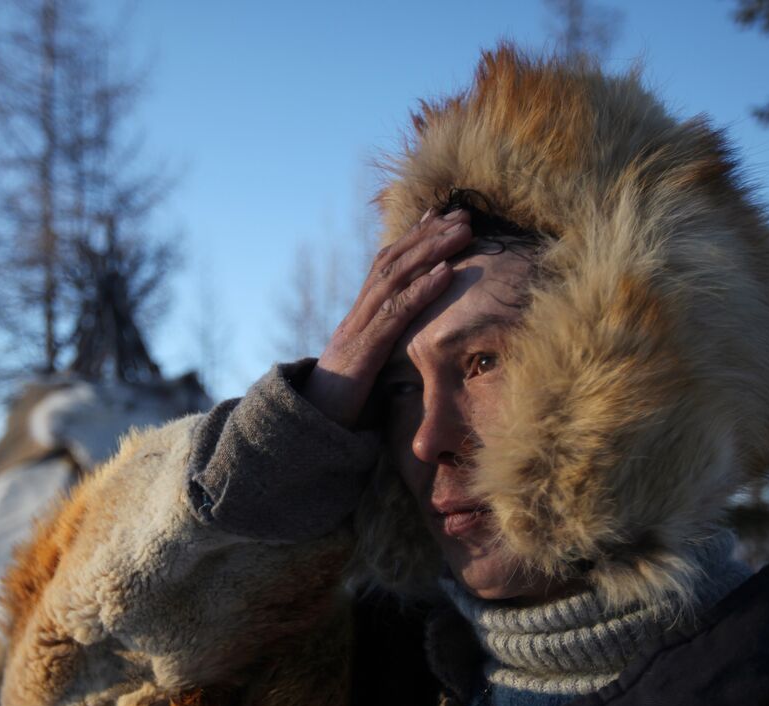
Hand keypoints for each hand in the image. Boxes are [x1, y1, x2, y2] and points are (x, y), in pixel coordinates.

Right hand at [302, 208, 471, 426]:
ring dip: (431, 251)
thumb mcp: (368, 367)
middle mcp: (357, 314)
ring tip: (462, 232)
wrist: (305, 430)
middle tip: (462, 213)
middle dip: (428, 234)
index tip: (439, 214)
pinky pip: (395, 315)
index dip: (412, 238)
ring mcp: (358, 329)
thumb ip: (386, 348)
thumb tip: (416, 341)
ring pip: (394, 278)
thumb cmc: (342, 403)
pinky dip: (422, 291)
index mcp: (360, 316)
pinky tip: (446, 274)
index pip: (386, 265)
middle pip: (393, 261)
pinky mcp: (362, 352)